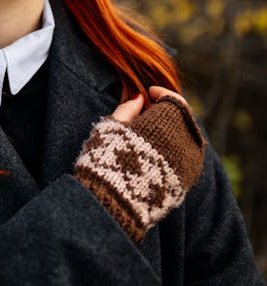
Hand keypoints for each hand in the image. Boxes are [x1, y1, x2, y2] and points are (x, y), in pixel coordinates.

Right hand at [75, 86, 205, 242]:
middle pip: (183, 118)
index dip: (161, 93)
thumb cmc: (107, 158)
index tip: (149, 93)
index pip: (173, 100)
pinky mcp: (186, 183)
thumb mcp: (112, 127)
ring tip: (152, 131)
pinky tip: (158, 151)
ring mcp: (188, 165)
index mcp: (166, 123)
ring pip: (187, 137)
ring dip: (174, 130)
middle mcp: (183, 142)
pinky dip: (176, 149)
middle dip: (168, 111)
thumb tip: (140, 98)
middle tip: (150, 110)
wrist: (112, 203)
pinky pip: (187, 158)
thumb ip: (128, 109)